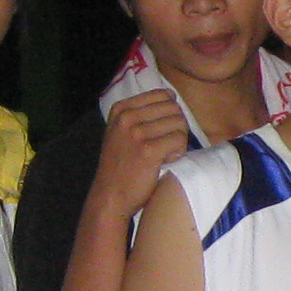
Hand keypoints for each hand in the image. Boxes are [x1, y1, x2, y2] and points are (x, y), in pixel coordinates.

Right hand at [92, 87, 195, 219]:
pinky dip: (179, 152)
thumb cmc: (122, 165)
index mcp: (121, 108)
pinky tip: (166, 161)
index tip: (159, 132)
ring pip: (180, 123)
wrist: (110, 196)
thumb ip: (142, 112)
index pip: (163, 95)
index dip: (170, 114)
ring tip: (165, 154)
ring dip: (179, 141)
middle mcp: (126, 117)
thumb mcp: (122, 131)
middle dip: (177, 127)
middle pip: (174, 108)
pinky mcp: (147, 150)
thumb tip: (171, 95)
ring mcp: (136, 132)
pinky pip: (180, 140)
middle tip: (166, 145)